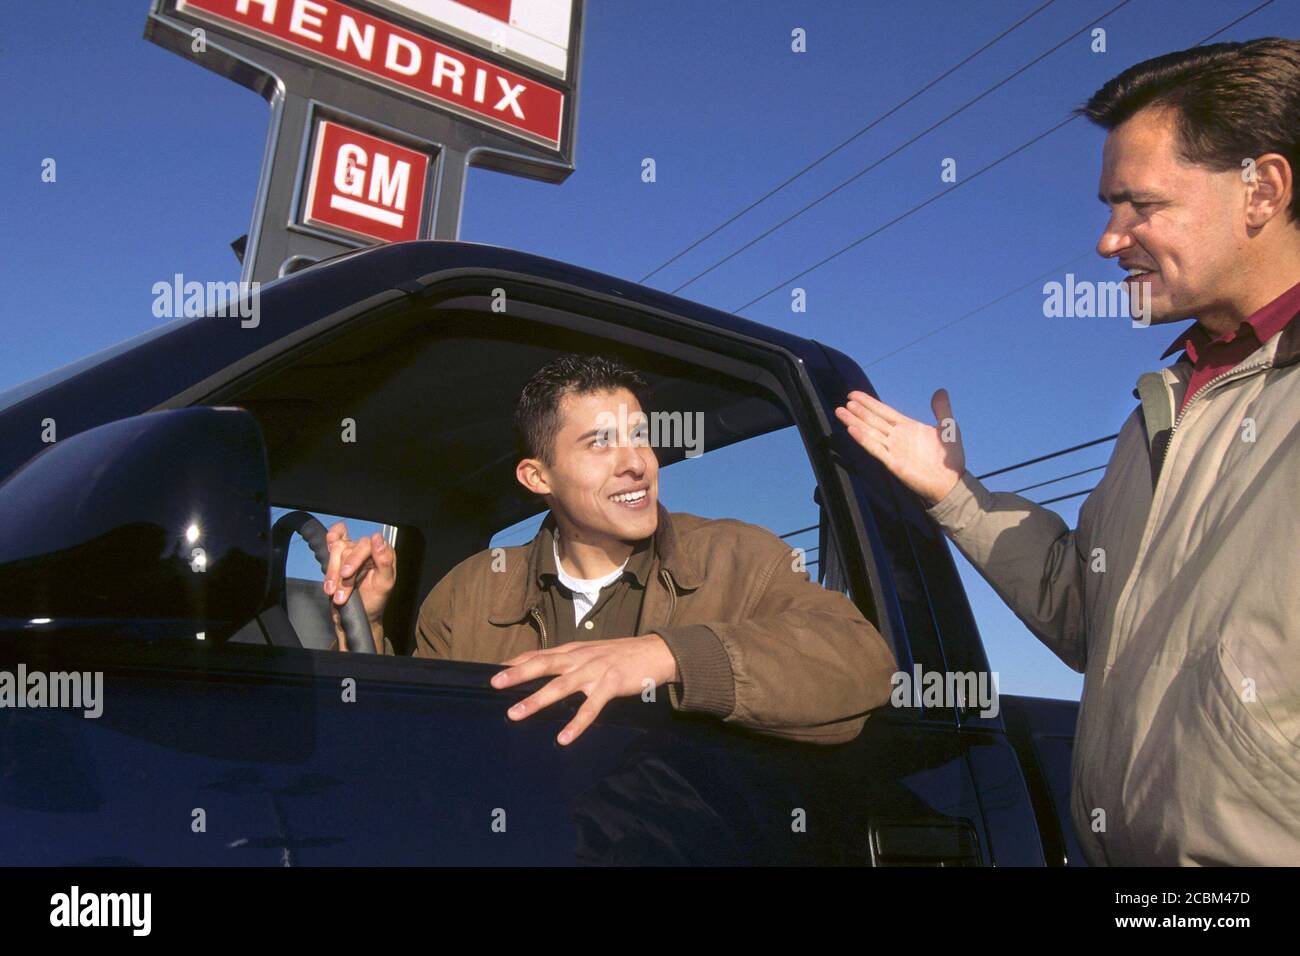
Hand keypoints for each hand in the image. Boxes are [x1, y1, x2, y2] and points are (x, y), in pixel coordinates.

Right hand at [323, 524, 395, 650]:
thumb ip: (385, 561)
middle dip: (342, 574)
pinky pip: (333, 539)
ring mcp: (352, 551)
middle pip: (348, 549)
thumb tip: (378, 539)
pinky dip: (328, 545)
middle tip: (340, 594)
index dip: (355, 558)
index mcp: (383, 552)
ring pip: (336, 550)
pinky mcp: (339, 556)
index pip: (367, 544)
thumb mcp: (385, 584)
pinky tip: (328, 550)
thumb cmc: (375, 600)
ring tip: (333, 593)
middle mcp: (368, 549)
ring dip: (332, 574)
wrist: (359, 616)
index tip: (347, 573)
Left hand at [490, 635, 679, 744]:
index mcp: (573, 650)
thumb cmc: (621, 655)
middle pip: (543, 664)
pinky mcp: (611, 685)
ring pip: (560, 686)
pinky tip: (564, 738)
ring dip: (536, 700)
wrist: (656, 652)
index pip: (539, 653)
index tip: (492, 671)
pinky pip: (590, 708)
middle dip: (517, 674)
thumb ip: (569, 660)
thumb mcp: (591, 652)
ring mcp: (595, 671)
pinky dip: (576, 723)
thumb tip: (545, 669)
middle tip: (494, 684)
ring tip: (515, 714)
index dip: (516, 661)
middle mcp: (580, 658)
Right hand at [835, 388, 964, 505]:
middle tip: (844, 401)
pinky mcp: (892, 462)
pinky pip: (875, 448)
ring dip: (855, 421)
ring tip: (841, 411)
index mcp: (908, 427)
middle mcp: (897, 436)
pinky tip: (852, 430)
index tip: (854, 395)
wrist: (951, 482)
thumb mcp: (948, 427)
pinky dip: (863, 439)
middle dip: (859, 411)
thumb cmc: (950, 457)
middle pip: (873, 420)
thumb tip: (940, 391)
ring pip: (870, 431)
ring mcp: (893, 449)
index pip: (884, 411)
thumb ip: (942, 409)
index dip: (869, 403)